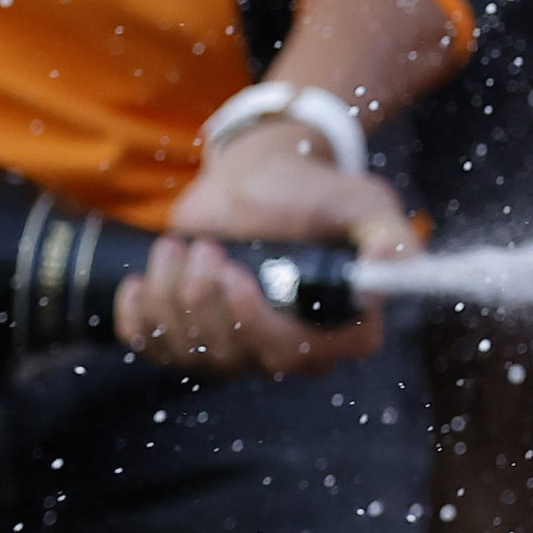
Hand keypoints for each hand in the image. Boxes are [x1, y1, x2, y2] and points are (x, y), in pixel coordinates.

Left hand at [116, 119, 416, 377]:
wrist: (256, 177)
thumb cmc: (314, 189)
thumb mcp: (360, 203)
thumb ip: (387, 232)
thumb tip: (393, 262)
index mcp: (341, 327)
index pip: (298, 355)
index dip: (257, 325)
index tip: (235, 277)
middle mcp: (292, 347)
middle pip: (234, 356)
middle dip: (205, 300)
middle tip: (206, 249)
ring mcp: (239, 348)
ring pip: (190, 351)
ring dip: (173, 292)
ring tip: (185, 246)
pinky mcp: (192, 338)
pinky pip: (154, 350)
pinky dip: (139, 315)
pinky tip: (144, 279)